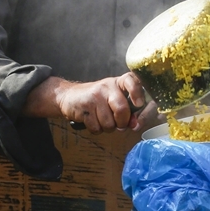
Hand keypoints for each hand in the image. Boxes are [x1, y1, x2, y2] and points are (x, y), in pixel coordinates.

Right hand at [25, 73, 151, 133]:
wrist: (70, 96)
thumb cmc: (98, 99)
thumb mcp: (115, 97)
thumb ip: (128, 109)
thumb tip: (135, 124)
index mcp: (119, 82)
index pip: (131, 81)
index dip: (137, 93)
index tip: (139, 104)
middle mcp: (108, 86)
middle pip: (122, 109)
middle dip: (122, 122)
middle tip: (119, 124)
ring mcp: (95, 96)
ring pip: (109, 122)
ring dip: (108, 127)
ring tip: (102, 119)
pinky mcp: (84, 107)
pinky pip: (96, 127)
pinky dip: (96, 129)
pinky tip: (93, 120)